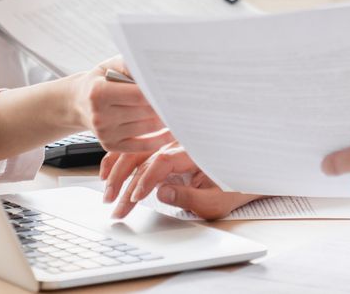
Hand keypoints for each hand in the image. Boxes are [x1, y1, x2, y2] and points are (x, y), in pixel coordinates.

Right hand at [74, 56, 173, 153]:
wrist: (79, 102)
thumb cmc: (101, 80)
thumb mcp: (111, 65)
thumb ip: (133, 65)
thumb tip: (158, 68)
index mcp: (99, 93)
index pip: (138, 95)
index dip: (159, 93)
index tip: (177, 89)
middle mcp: (100, 115)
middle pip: (146, 112)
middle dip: (167, 106)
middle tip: (186, 101)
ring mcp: (105, 133)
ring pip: (147, 128)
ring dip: (166, 121)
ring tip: (180, 112)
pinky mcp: (111, 146)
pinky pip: (142, 146)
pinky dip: (160, 140)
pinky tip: (172, 131)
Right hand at [103, 144, 261, 219]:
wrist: (242, 173)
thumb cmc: (230, 188)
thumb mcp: (215, 200)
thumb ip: (189, 197)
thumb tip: (161, 192)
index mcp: (193, 152)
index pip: (162, 161)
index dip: (146, 180)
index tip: (134, 198)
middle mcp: (178, 144)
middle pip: (143, 156)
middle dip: (125, 182)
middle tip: (115, 206)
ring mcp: (168, 145)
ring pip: (136, 153)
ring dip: (118, 173)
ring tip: (108, 196)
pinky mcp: (162, 151)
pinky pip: (136, 151)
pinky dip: (119, 161)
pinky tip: (107, 174)